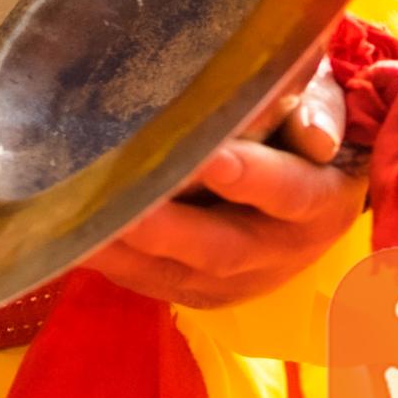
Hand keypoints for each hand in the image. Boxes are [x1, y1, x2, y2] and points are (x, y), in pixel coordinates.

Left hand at [85, 60, 358, 308]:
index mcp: (320, 203)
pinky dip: (111, 260)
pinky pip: (148, 282)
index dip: (254, 178)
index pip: (290, 193)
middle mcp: (278, 252)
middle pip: (221, 248)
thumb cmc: (305, 128)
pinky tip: (71, 234)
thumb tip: (316, 135)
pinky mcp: (196, 292)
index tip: (214, 157)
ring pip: (176, 272)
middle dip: (168, 226)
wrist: (311, 194)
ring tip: (78, 217)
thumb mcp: (326, 105)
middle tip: (122, 200)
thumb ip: (321, 107)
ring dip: (125, 249)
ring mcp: (235, 281)